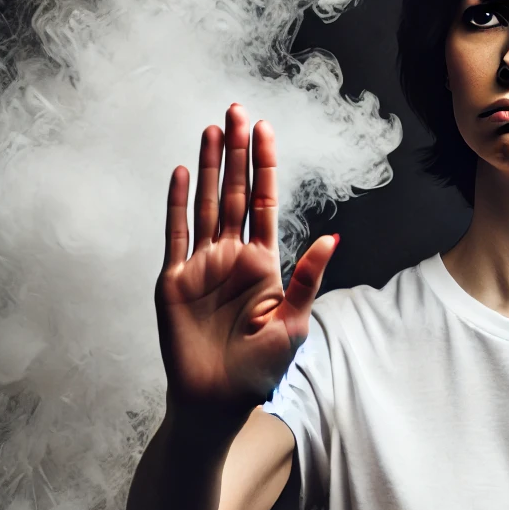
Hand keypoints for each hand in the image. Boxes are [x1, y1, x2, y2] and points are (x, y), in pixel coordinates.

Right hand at [154, 103, 337, 422]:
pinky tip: (184, 173)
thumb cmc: (261, 368)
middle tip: (237, 111)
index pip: (265, 204)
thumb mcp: (294, 322)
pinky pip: (176, 234)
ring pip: (207, 204)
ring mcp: (203, 265)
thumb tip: (333, 238)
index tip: (265, 130)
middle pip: (235, 193)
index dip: (265, 166)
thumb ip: (308, 278)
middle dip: (238, 153)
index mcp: (264, 263)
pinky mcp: (175, 279)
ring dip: (210, 167)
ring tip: (212, 129)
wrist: (218, 399)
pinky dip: (178, 203)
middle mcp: (233, 257)